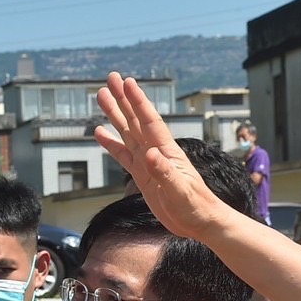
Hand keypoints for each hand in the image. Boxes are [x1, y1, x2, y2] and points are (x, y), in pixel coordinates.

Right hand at [93, 73, 226, 239]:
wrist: (200, 222)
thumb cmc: (195, 207)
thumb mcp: (180, 191)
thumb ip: (165, 172)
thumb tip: (149, 154)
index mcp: (167, 152)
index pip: (150, 121)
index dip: (138, 101)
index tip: (127, 82)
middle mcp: (156, 152)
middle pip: (136, 120)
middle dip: (124, 98)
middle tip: (111, 77)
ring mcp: (148, 162)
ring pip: (127, 132)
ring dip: (115, 114)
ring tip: (102, 95)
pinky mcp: (142, 175)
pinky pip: (123, 155)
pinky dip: (111, 143)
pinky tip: (99, 132)